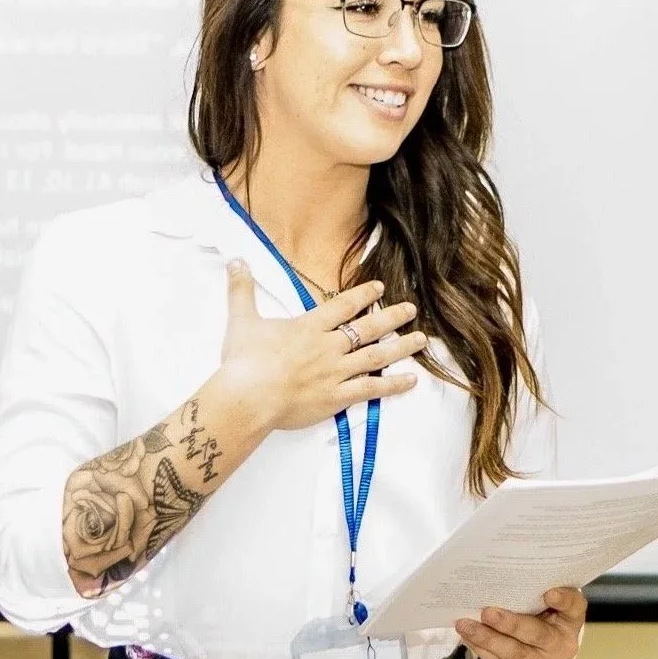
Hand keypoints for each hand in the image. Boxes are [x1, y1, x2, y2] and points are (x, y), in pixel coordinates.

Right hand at [218, 260, 426, 431]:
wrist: (247, 397)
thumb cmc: (243, 361)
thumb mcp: (241, 320)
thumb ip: (241, 290)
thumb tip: (236, 261)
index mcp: (309, 327)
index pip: (343, 306)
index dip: (363, 295)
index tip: (380, 288)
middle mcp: (328, 347)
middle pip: (368, 328)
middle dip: (392, 317)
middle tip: (411, 309)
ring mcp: (336, 372)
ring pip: (376, 356)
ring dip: (401, 347)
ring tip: (421, 339)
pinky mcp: (337, 397)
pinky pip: (371, 389)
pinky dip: (393, 385)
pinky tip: (411, 381)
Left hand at [457, 587, 587, 658]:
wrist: (545, 655)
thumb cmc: (543, 618)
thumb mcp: (547, 604)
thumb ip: (535, 593)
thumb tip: (502, 582)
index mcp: (572, 620)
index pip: (574, 607)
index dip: (563, 600)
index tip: (549, 593)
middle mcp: (564, 646)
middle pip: (538, 635)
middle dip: (510, 624)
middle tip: (487, 612)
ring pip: (514, 654)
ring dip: (487, 639)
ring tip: (465, 625)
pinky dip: (482, 650)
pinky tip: (469, 638)